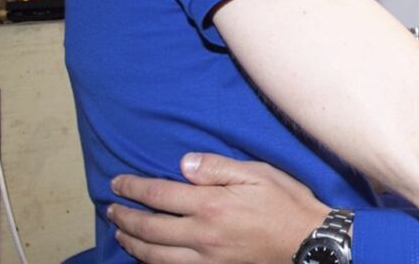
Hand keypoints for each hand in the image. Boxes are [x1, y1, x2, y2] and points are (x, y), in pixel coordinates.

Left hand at [109, 152, 328, 263]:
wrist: (308, 241)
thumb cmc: (285, 202)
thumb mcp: (257, 173)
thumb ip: (217, 168)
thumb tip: (183, 164)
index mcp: (210, 205)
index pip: (159, 194)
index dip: (133, 188)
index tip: (117, 182)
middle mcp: (201, 235)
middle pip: (149, 228)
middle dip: (124, 217)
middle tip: (110, 208)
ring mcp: (206, 258)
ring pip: (154, 255)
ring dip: (131, 243)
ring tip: (120, 233)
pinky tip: (146, 257)